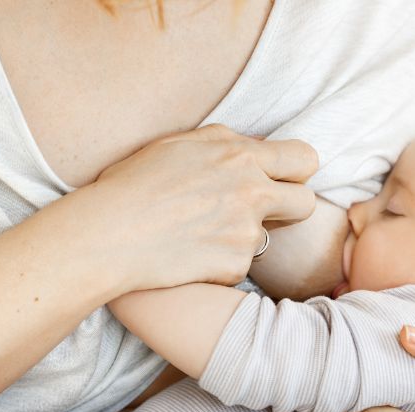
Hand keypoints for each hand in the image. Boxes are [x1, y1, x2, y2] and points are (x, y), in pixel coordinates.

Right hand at [87, 124, 318, 292]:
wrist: (108, 234)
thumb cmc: (132, 184)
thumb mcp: (179, 143)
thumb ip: (225, 142)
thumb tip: (254, 148)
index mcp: (241, 156)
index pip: (304, 158)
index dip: (297, 171)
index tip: (284, 180)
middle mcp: (252, 192)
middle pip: (306, 203)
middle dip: (292, 208)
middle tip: (264, 213)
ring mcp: (246, 233)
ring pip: (266, 238)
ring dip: (242, 237)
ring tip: (198, 234)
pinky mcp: (235, 266)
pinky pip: (239, 265)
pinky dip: (219, 263)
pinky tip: (189, 255)